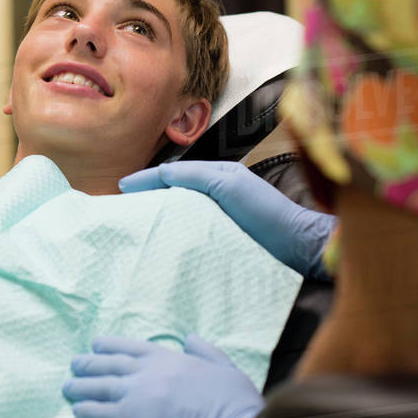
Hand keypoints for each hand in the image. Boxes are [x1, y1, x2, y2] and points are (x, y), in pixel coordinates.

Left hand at [63, 335, 262, 417]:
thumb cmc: (232, 398)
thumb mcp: (223, 365)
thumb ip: (205, 350)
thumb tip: (190, 337)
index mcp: (168, 357)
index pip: (130, 347)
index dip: (110, 346)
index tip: (95, 345)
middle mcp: (148, 371)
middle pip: (110, 365)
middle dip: (89, 365)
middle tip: (73, 365)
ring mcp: (138, 394)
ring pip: (101, 387)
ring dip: (82, 387)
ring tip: (67, 387)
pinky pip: (102, 413)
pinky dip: (87, 410)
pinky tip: (77, 410)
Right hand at [120, 161, 335, 278]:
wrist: (297, 245)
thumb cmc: (265, 211)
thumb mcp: (228, 184)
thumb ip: (194, 175)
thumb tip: (161, 174)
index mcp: (216, 174)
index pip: (172, 173)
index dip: (146, 179)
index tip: (121, 188)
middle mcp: (216, 194)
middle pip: (174, 191)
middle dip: (148, 196)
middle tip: (122, 206)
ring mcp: (219, 217)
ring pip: (180, 212)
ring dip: (159, 216)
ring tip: (136, 225)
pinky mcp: (222, 240)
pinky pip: (191, 232)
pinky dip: (173, 233)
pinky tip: (162, 242)